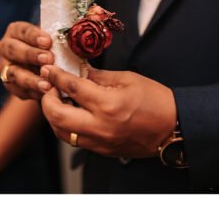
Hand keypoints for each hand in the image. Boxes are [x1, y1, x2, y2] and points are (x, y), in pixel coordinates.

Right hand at [0, 21, 54, 100]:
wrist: (43, 65)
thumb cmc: (50, 46)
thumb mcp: (52, 38)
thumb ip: (57, 38)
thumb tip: (72, 40)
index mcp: (16, 30)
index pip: (23, 30)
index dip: (34, 36)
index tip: (48, 41)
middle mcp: (6, 47)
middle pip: (14, 50)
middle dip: (31, 55)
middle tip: (48, 59)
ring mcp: (5, 67)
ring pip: (14, 73)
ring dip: (31, 79)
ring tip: (47, 84)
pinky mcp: (10, 85)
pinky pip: (19, 90)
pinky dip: (33, 92)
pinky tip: (45, 94)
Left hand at [40, 64, 176, 158]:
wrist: (171, 129)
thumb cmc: (155, 100)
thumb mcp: (127, 79)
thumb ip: (99, 76)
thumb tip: (78, 70)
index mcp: (108, 104)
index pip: (72, 87)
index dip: (56, 76)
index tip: (48, 68)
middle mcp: (100, 126)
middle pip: (57, 115)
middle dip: (47, 98)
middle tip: (49, 85)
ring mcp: (99, 142)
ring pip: (61, 132)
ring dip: (53, 114)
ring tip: (57, 99)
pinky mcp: (101, 151)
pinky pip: (74, 140)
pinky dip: (66, 126)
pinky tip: (70, 113)